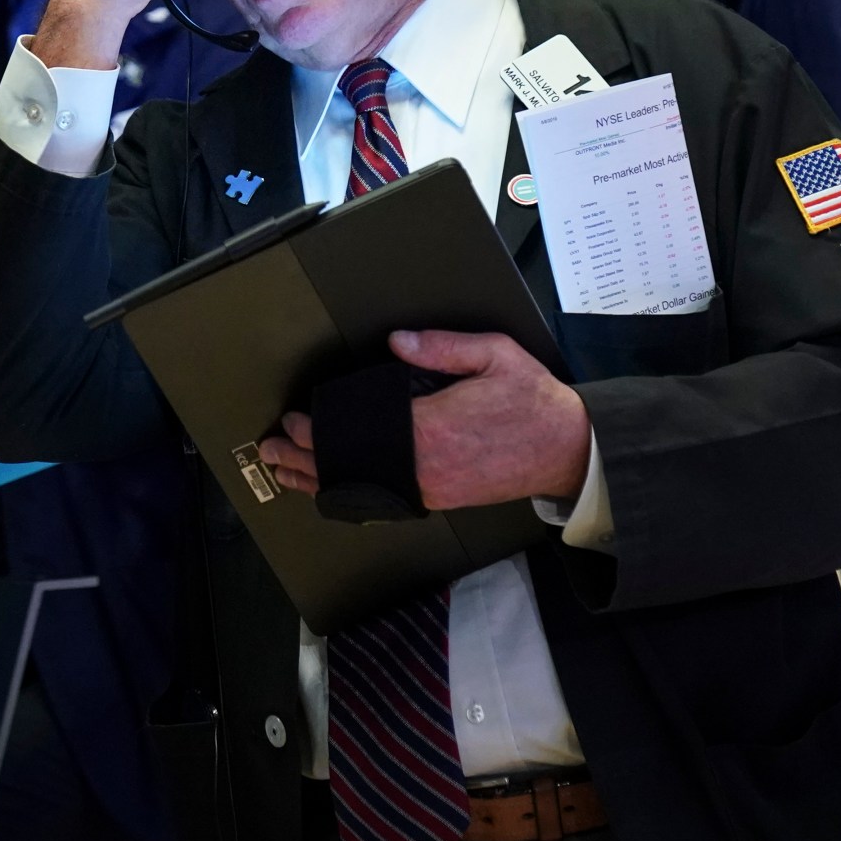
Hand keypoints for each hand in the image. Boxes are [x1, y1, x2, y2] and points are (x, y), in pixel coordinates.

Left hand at [257, 330, 591, 509]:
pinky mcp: (441, 498)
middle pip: (351, 465)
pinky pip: (385, 497)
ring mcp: (432, 487)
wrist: (567, 449)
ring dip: (320, 480)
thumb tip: (396, 341)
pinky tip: (333, 490)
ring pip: (363, 487)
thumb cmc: (533, 401)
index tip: (295, 419)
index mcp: (433, 426)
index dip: (319, 428)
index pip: (360, 429)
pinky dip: (352, 493)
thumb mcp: (494, 355)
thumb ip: (442, 347)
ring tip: (286, 473)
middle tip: (273, 447)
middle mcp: (426, 464)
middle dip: (305, 457)